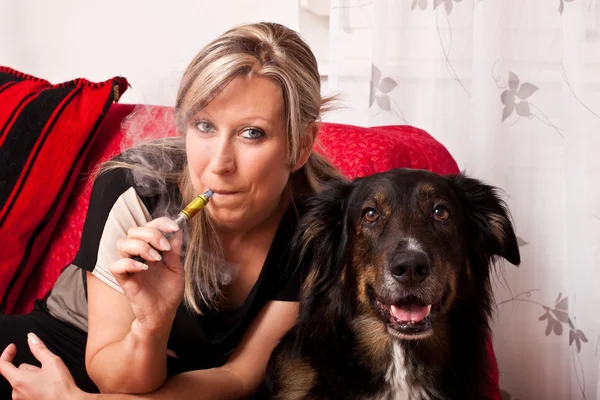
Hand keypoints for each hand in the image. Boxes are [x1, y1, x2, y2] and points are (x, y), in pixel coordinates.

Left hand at [0, 333, 81, 399]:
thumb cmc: (60, 387)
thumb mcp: (52, 361)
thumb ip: (39, 349)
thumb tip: (31, 338)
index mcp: (19, 380)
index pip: (2, 365)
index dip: (7, 353)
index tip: (13, 348)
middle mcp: (16, 392)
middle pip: (17, 373)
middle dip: (29, 368)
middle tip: (45, 368)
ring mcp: (22, 399)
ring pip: (23, 382)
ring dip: (33, 377)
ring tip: (49, 378)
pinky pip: (27, 390)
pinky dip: (35, 386)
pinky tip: (48, 386)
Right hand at [110, 217, 184, 331]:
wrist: (164, 313)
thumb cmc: (169, 291)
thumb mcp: (177, 268)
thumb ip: (175, 250)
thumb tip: (178, 230)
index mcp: (151, 248)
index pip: (149, 226)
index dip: (160, 222)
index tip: (174, 227)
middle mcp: (138, 254)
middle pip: (133, 230)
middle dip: (151, 234)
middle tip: (165, 248)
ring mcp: (129, 266)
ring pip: (122, 243)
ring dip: (141, 247)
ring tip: (156, 259)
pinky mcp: (124, 280)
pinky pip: (116, 265)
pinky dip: (129, 263)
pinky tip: (144, 269)